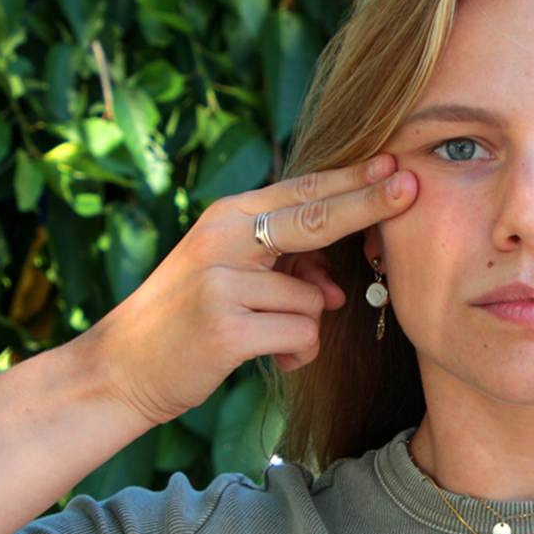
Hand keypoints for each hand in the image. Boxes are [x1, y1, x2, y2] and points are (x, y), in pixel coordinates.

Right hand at [75, 154, 416, 425]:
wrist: (120, 369)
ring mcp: (222, 283)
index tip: (396, 164)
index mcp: (226, 218)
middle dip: (369, 203)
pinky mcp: (226, 329)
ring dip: (306, 326)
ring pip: (314, 298)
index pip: (302, 192)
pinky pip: (302, 334)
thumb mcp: (228, 276)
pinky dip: (298, 353)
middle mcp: (222, 240)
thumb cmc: (186, 320)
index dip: (353, 180)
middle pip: (315, 218)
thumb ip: (282, 268)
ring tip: (270, 339)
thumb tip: (336, 290)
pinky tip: (269, 357)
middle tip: (413, 187)